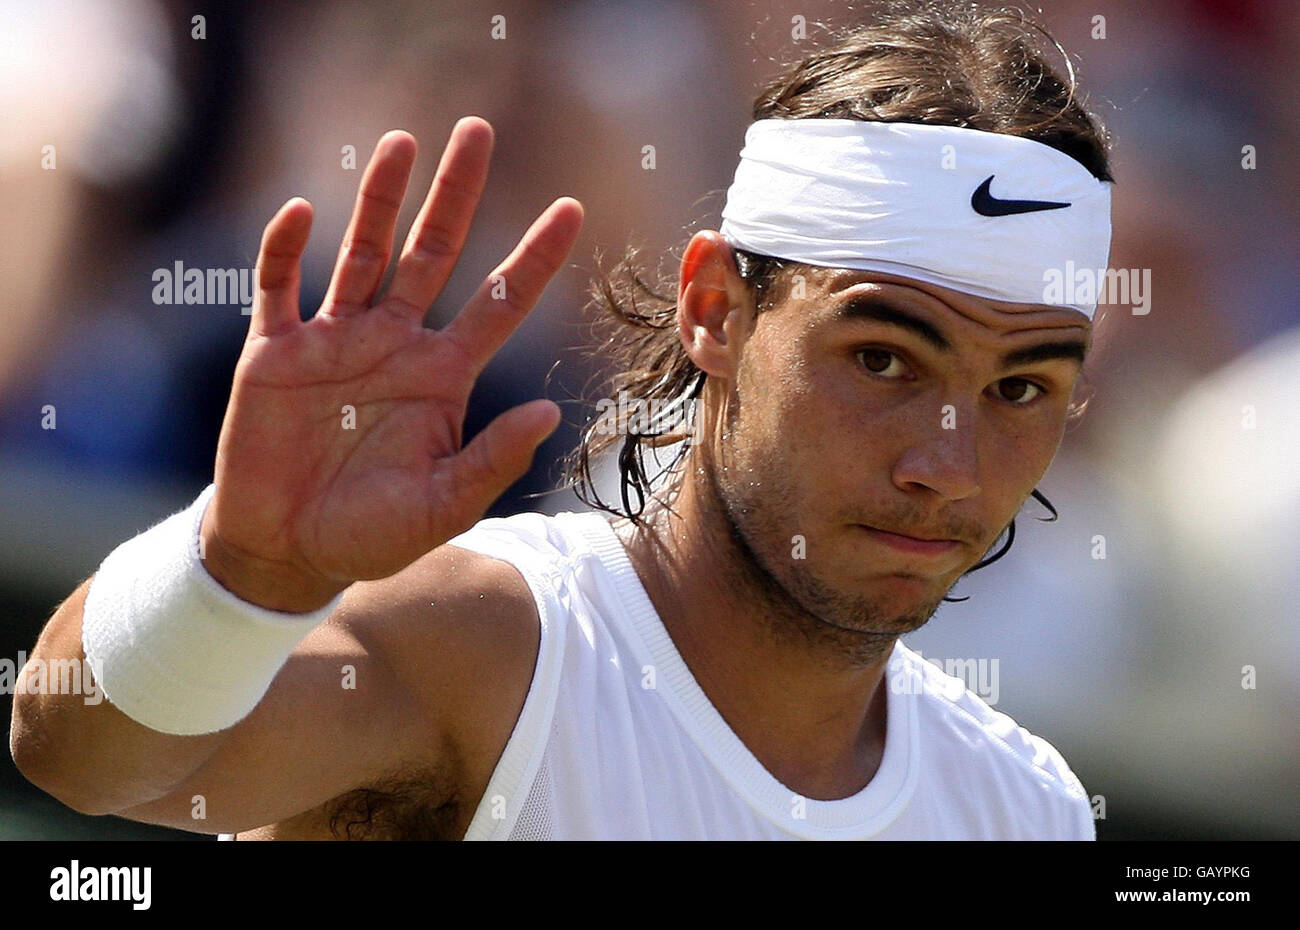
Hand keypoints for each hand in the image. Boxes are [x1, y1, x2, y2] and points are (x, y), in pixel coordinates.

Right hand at [200, 119, 582, 610]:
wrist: (287, 551)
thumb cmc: (371, 533)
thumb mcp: (444, 505)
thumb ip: (494, 459)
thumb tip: (553, 412)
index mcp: (442, 376)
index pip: (498, 302)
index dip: (534, 257)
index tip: (572, 209)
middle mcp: (395, 344)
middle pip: (433, 253)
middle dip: (455, 194)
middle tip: (477, 129)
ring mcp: (334, 341)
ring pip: (361, 252)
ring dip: (378, 199)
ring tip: (402, 143)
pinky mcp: (274, 351)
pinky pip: (278, 286)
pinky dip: (285, 249)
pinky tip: (301, 212)